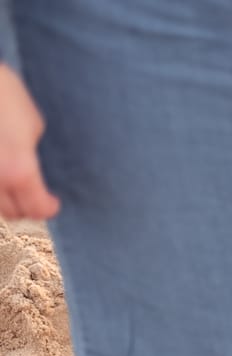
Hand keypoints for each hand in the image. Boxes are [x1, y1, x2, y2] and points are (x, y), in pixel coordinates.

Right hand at [0, 66, 58, 220]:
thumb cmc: (5, 95)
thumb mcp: (33, 126)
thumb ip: (32, 155)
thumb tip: (30, 168)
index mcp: (20, 171)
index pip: (37, 209)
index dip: (49, 208)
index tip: (53, 202)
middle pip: (12, 213)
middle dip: (26, 207)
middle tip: (34, 195)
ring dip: (5, 200)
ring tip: (14, 186)